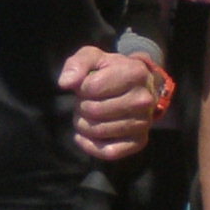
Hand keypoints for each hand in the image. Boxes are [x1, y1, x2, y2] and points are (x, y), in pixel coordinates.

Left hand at [59, 44, 157, 163]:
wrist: (137, 87)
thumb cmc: (111, 71)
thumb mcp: (94, 58)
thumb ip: (77, 64)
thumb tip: (66, 83)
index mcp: (135, 73)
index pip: (91, 87)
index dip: (81, 88)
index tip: (87, 86)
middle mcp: (143, 99)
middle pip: (93, 111)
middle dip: (81, 107)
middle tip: (86, 102)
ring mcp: (144, 122)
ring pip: (98, 131)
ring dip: (83, 125)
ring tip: (87, 116)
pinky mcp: (140, 141)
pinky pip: (109, 152)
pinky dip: (90, 146)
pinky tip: (84, 136)